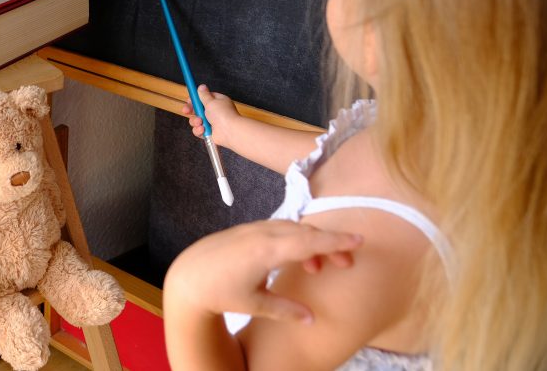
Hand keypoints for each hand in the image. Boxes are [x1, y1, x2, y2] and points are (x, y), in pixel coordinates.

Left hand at [165, 220, 362, 323]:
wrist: (188, 275)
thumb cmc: (219, 291)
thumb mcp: (254, 304)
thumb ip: (286, 309)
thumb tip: (313, 318)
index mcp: (266, 250)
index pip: (309, 241)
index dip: (336, 240)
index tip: (359, 239)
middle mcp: (261, 233)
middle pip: (305, 231)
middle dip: (330, 243)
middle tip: (347, 263)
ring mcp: (253, 228)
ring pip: (292, 228)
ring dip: (310, 242)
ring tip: (318, 269)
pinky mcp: (247, 230)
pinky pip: (279, 228)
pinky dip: (294, 239)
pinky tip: (297, 258)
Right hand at [181, 85, 241, 144]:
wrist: (230, 131)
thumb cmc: (223, 114)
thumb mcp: (211, 101)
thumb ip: (204, 95)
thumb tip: (201, 86)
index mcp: (217, 102)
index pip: (203, 99)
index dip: (195, 99)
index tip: (189, 100)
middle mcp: (214, 112)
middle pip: (197, 110)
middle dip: (191, 111)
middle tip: (186, 111)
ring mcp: (211, 122)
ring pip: (196, 120)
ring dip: (195, 121)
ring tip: (200, 122)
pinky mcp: (209, 132)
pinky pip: (198, 130)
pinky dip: (199, 130)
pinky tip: (202, 129)